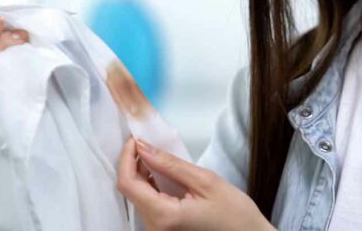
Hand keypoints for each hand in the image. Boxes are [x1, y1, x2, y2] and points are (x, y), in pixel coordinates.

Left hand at [117, 137, 274, 230]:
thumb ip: (171, 164)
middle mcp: (155, 228)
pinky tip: (163, 174)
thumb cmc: (234, 214)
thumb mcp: (205, 181)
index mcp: (164, 217)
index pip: (128, 184)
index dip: (126, 158)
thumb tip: (144, 148)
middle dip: (134, 164)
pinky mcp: (163, 230)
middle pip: (130, 191)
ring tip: (157, 156)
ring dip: (142, 174)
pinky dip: (151, 186)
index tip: (135, 139)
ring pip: (138, 196)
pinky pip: (148, 204)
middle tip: (147, 142)